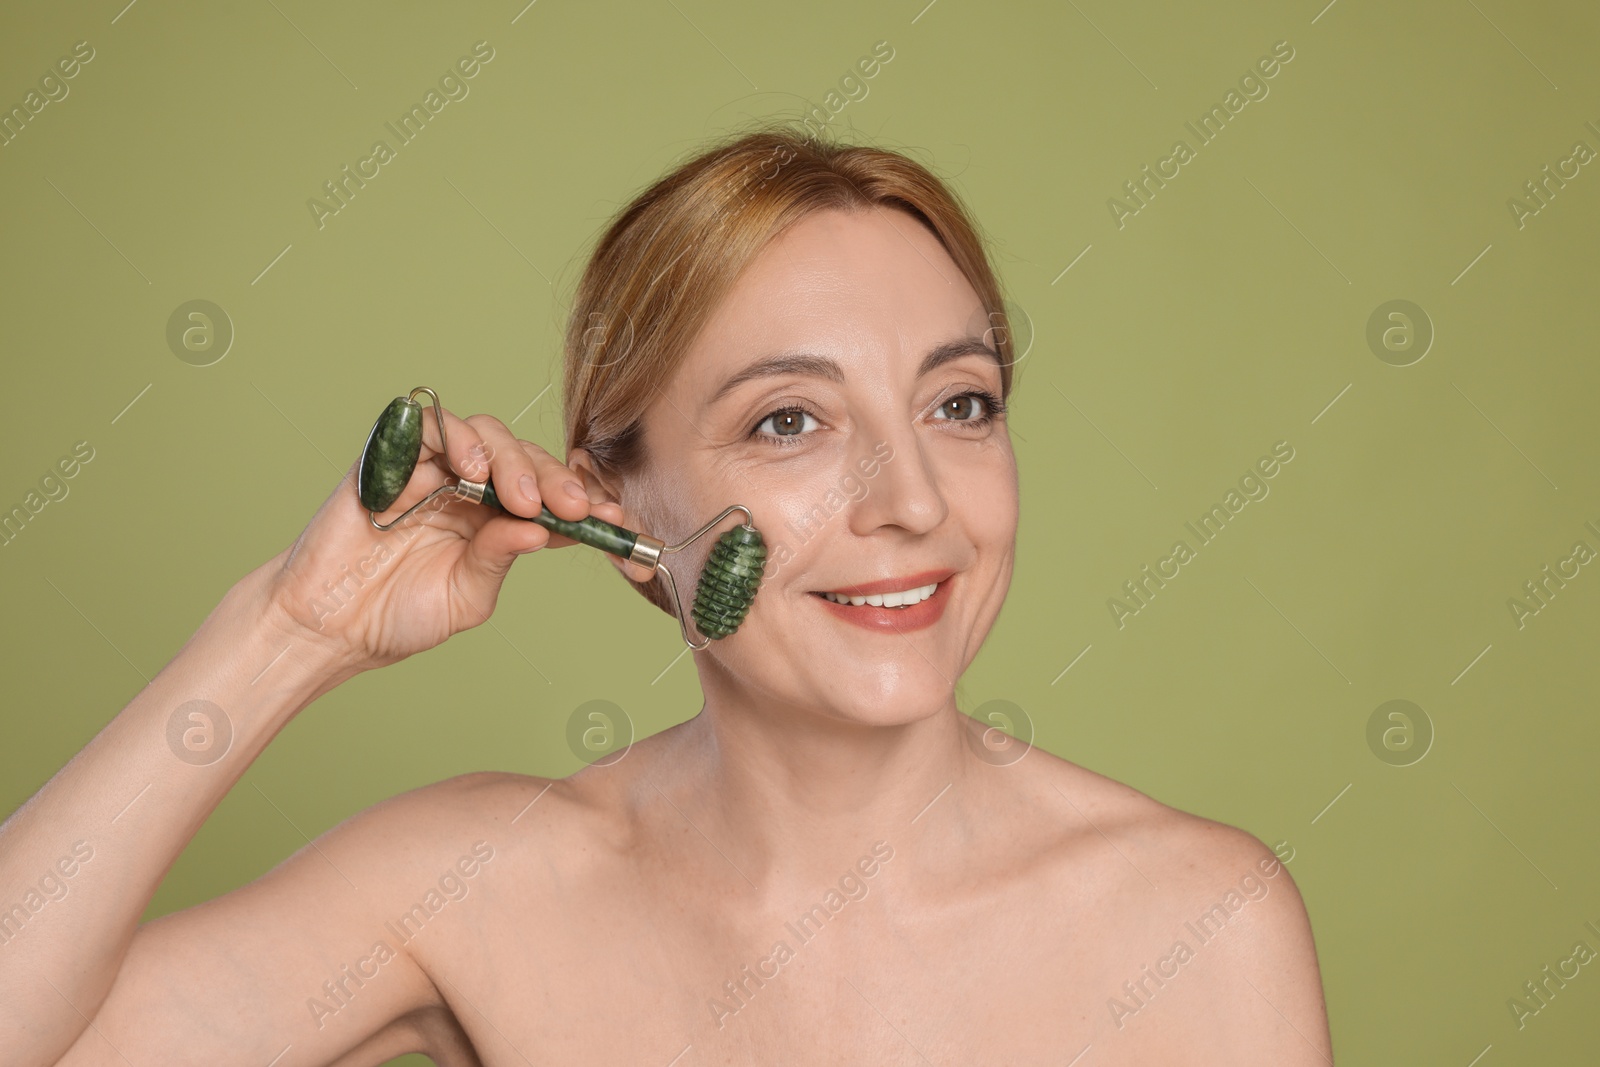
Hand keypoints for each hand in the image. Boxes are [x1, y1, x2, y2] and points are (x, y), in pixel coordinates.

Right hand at [261, 405, 617, 672]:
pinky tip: (471, 469)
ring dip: (510, 458)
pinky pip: (429, 424)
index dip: (585, 502)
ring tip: (515, 494)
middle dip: (554, 479)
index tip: (615, 519)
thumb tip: (541, 529)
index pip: (549, 497)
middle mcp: (468, 489)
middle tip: (569, 507)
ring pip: (484, 433)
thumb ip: (500, 558)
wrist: (326, 625)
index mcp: (495, 521)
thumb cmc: (396, 615)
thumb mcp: (466, 597)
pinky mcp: (391, 456)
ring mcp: (430, 469)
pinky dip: (457, 437)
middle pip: (524, 458)